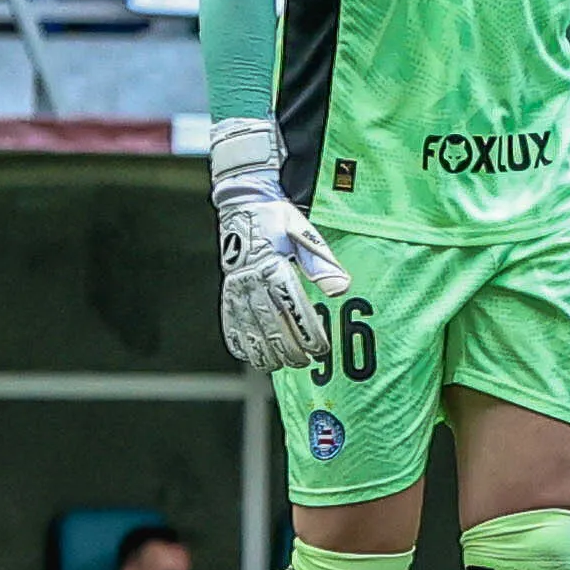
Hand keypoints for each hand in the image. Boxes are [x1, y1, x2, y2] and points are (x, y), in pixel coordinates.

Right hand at [209, 117, 352, 370]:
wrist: (242, 203)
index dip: (307, 332)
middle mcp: (251, 279)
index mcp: (273, 265)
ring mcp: (236, 286)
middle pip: (271, 324)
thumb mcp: (304, 232)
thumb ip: (321, 262)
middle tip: (306, 363)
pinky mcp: (227, 289)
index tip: (321, 348)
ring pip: (248, 327)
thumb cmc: (278, 218)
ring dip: (264, 350)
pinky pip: (229, 320)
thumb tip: (342, 288)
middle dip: (289, 348)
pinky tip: (249, 355)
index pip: (293, 307)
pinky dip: (238, 340)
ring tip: (279, 366)